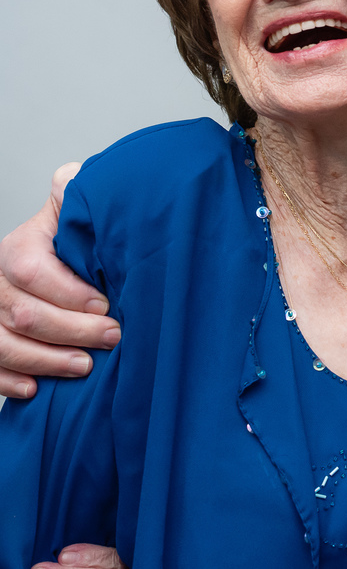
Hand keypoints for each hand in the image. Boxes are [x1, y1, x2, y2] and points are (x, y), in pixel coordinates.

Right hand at [0, 163, 119, 397]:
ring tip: (86, 366)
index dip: (68, 292)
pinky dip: (9, 382)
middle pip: (20, 312)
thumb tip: (76, 178)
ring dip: (46, 360)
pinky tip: (36, 389)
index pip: (30, 270)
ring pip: (1, 343)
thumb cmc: (82, 241)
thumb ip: (76, 191)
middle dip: (70, 330)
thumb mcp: (79, 209)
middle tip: (113, 337)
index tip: (106, 305)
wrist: (76, 262)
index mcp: (19, 247)